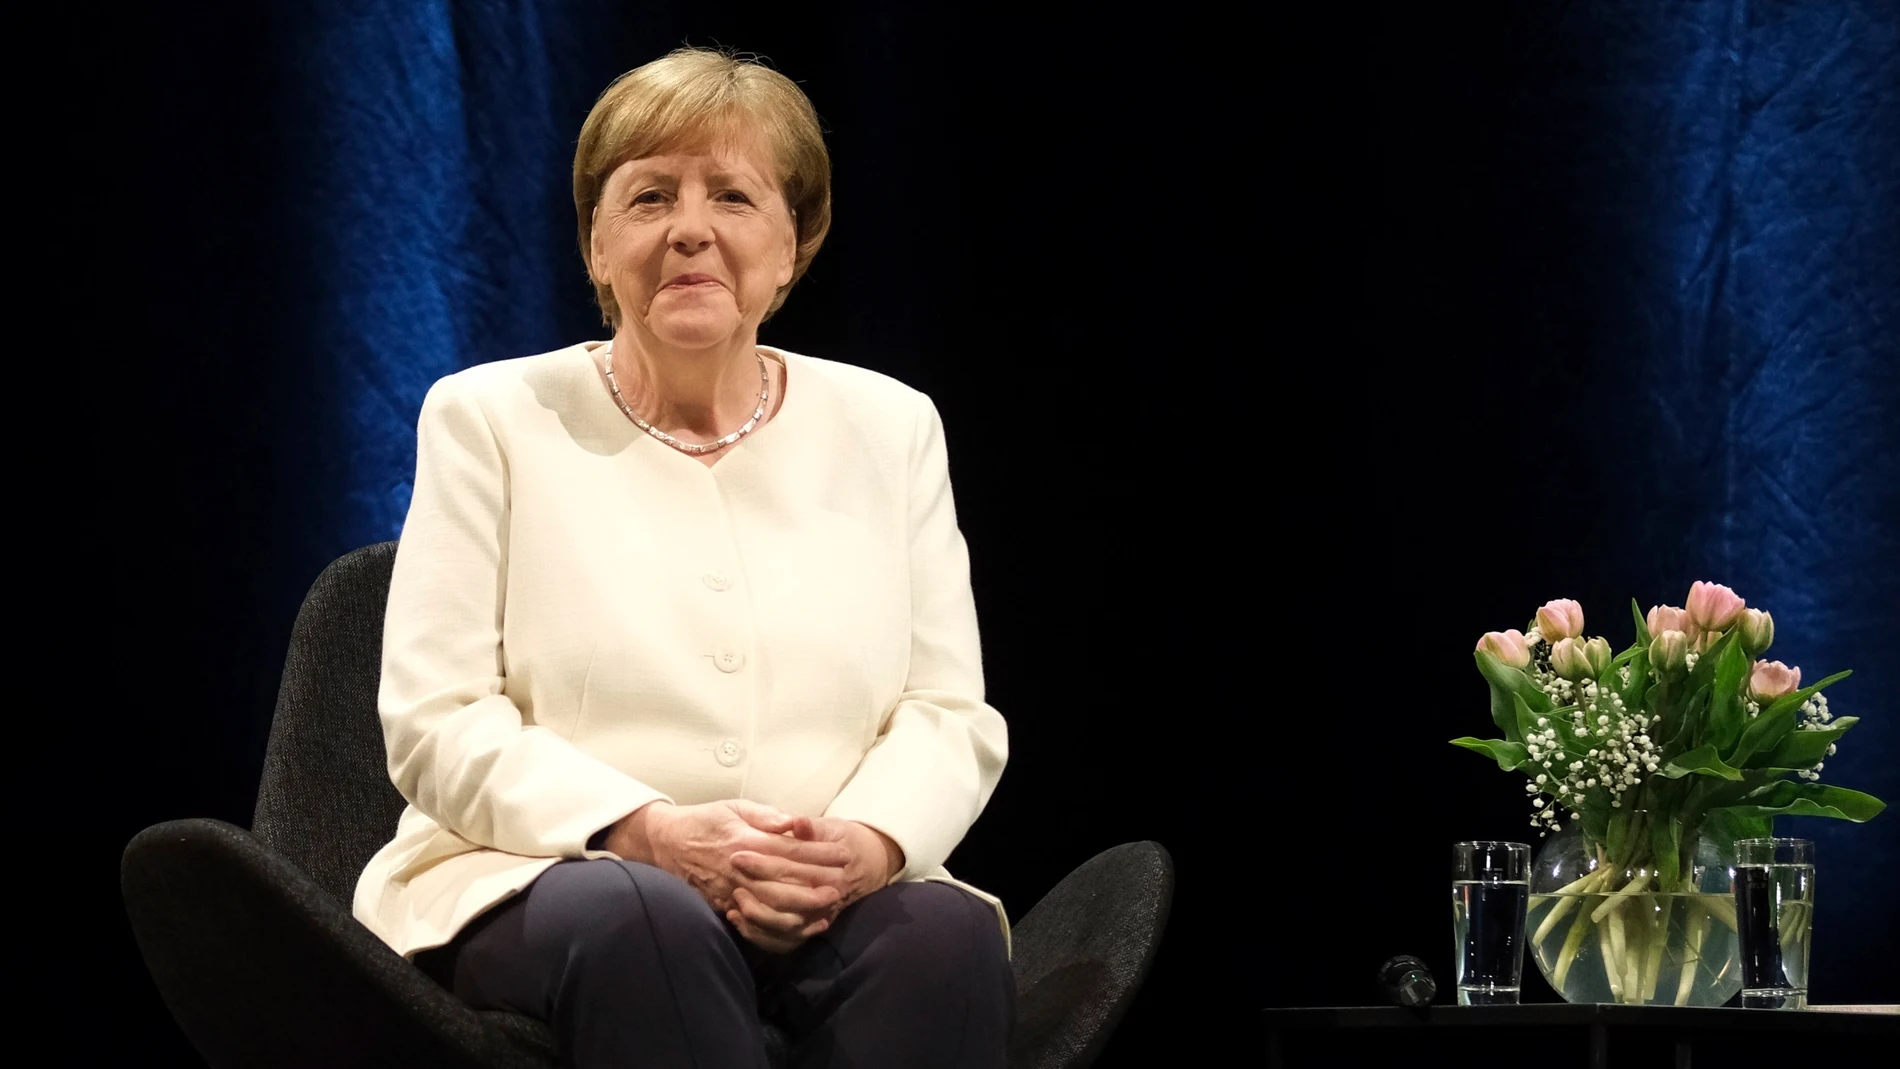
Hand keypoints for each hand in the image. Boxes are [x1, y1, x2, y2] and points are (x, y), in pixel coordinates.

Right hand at [602, 800, 850, 916]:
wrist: (665, 843)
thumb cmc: (705, 820)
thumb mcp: (736, 807)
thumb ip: (767, 815)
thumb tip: (796, 822)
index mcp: (746, 839)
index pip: (791, 850)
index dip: (820, 853)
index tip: (843, 854)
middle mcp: (739, 868)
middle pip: (784, 883)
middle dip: (815, 887)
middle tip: (841, 888)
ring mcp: (730, 889)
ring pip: (771, 906)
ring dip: (801, 910)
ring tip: (826, 909)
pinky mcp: (722, 905)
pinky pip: (754, 921)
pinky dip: (777, 926)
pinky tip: (798, 926)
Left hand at [725, 816, 905, 951]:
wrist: (867, 866)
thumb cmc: (843, 840)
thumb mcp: (832, 827)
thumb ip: (812, 827)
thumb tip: (797, 821)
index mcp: (833, 867)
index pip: (794, 865)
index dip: (764, 860)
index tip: (737, 854)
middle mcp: (829, 894)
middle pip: (787, 896)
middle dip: (755, 886)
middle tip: (731, 874)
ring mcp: (820, 916)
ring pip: (785, 924)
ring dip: (756, 913)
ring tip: (735, 895)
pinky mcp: (810, 929)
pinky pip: (782, 942)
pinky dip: (758, 934)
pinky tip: (738, 917)